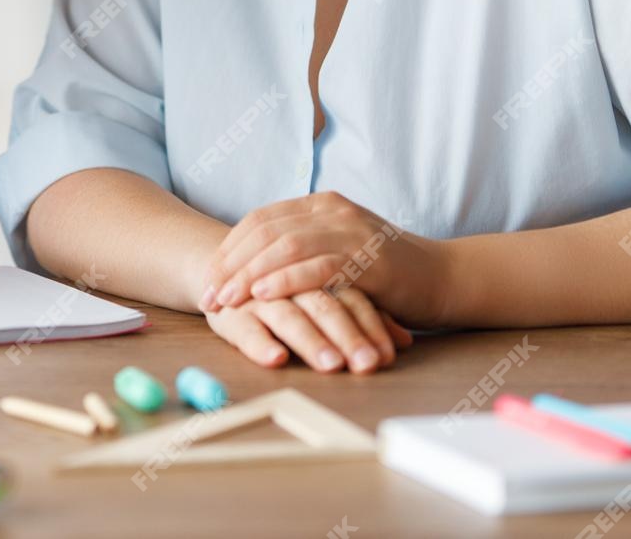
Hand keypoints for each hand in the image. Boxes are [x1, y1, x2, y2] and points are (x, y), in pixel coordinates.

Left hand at [199, 191, 446, 329]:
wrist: (445, 279)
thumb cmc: (387, 275)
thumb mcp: (339, 254)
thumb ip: (304, 252)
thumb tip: (255, 270)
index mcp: (321, 206)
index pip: (261, 220)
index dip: (230, 249)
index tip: (208, 278)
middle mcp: (332, 211)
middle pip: (266, 231)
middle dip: (231, 265)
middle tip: (209, 295)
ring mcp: (351, 230)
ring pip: (286, 246)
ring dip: (250, 275)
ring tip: (226, 299)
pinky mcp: (368, 257)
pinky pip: (318, 265)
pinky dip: (286, 280)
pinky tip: (263, 295)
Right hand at [204, 287, 412, 372]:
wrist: (227, 265)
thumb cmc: (288, 288)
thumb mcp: (329, 296)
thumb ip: (363, 314)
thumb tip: (403, 341)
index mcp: (318, 268)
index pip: (351, 297)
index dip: (371, 326)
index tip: (387, 357)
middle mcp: (290, 280)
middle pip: (324, 305)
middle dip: (348, 336)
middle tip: (368, 364)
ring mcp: (258, 294)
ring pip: (288, 315)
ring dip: (311, 340)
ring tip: (332, 365)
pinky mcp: (232, 311)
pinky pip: (246, 329)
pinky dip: (260, 343)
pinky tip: (277, 358)